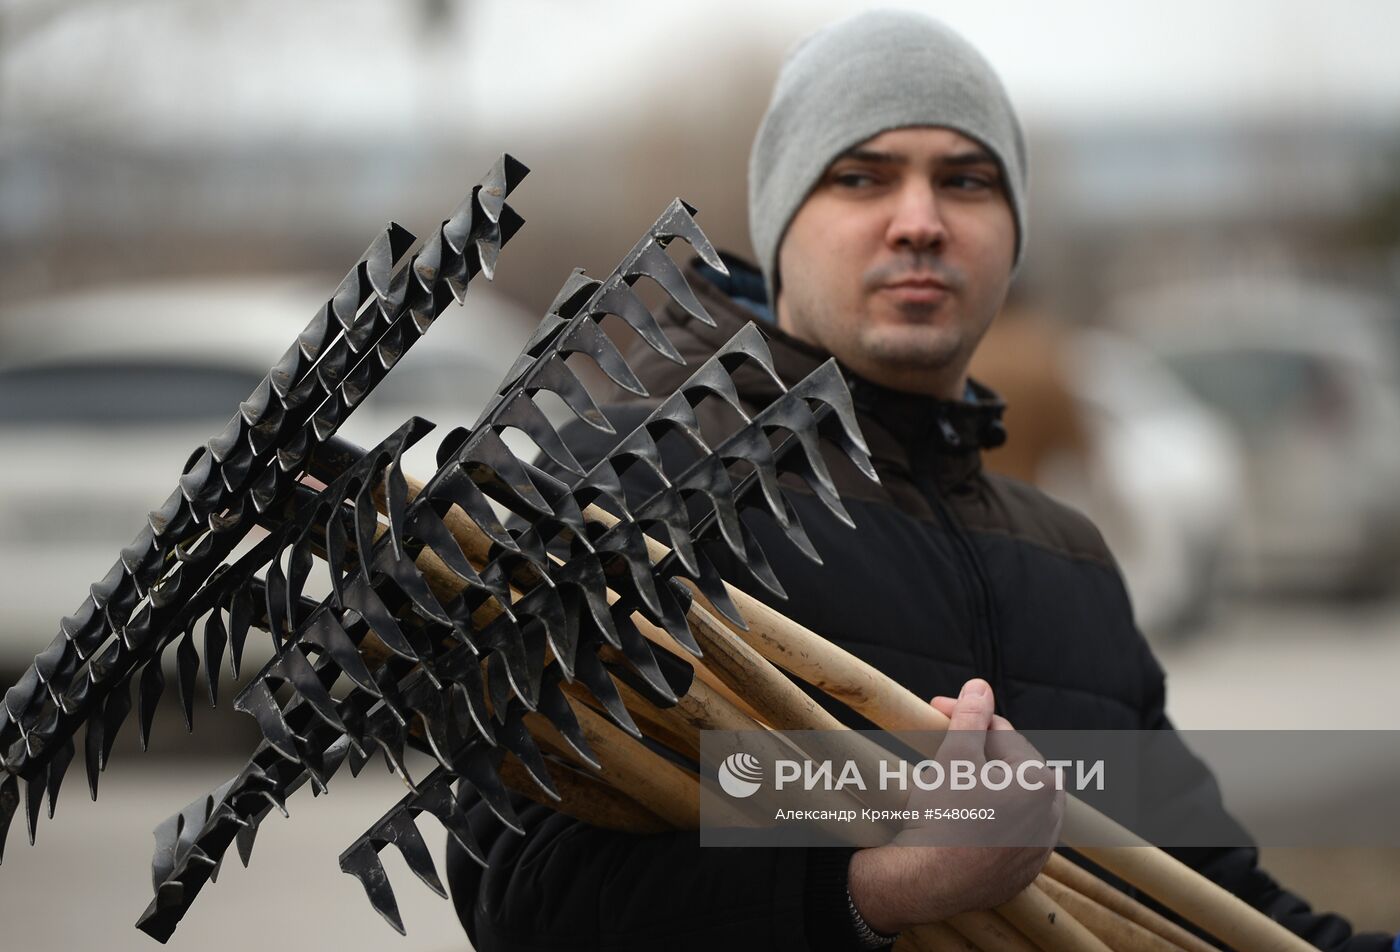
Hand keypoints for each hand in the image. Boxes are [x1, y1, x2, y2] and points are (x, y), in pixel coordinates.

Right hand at [845, 678, 1062, 933]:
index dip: (967, 718)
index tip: (937, 711)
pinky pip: (1013, 834)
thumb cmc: (941, 814)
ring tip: (954, 780)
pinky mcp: (1025, 872)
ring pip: (1015, 801)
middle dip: (981, 752)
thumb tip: (980, 686)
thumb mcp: (953, 755)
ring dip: (989, 784)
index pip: (1002, 733)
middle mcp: (1050, 815)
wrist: (926, 881)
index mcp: (1040, 781)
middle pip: (1013, 767)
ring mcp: (1040, 848)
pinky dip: (994, 820)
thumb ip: (971, 717)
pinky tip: (966, 816)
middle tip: (944, 746)